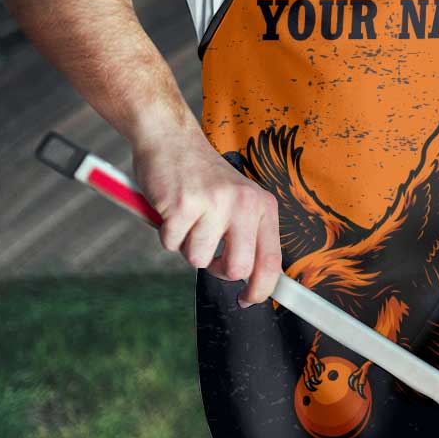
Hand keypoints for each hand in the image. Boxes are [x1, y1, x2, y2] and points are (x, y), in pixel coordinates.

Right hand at [132, 128, 281, 307]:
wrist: (170, 138)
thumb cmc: (202, 176)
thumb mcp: (238, 199)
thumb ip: (247, 234)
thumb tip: (251, 280)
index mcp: (262, 205)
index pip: (271, 260)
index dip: (261, 289)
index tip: (249, 299)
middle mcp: (244, 203)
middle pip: (237, 269)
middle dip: (218, 270)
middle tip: (207, 252)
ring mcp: (214, 203)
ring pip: (198, 260)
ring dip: (187, 246)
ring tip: (187, 217)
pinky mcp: (183, 205)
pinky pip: (171, 244)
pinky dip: (166, 233)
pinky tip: (171, 209)